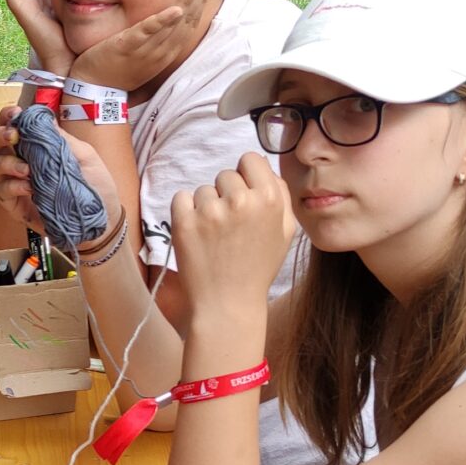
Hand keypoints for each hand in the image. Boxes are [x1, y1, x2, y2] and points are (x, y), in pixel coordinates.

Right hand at [0, 104, 122, 242]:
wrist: (101, 220)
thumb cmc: (96, 186)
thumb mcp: (84, 156)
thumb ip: (62, 139)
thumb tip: (44, 119)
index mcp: (36, 146)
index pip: (13, 126)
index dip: (7, 117)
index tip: (15, 114)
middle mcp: (21, 161)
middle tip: (13, 137)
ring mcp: (15, 184)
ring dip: (5, 162)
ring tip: (27, 169)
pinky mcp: (15, 206)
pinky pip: (2, 191)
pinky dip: (12, 186)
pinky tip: (29, 187)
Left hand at [68, 0, 209, 93]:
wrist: (95, 89)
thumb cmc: (119, 68)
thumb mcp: (145, 53)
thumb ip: (157, 37)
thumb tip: (166, 19)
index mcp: (167, 52)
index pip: (189, 24)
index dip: (200, 2)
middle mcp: (161, 52)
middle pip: (186, 21)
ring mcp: (146, 51)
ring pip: (172, 24)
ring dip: (187, 2)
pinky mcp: (127, 47)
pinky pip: (147, 32)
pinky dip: (162, 21)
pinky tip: (175, 9)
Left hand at [170, 153, 295, 314]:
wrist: (228, 304)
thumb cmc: (257, 268)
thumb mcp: (285, 232)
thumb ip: (280, 194)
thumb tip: (263, 165)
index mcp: (269, 199)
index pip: (250, 159)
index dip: (245, 176)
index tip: (242, 196)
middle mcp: (240, 200)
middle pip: (226, 175)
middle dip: (226, 195)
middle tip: (229, 226)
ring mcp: (210, 210)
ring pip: (204, 190)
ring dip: (206, 207)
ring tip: (214, 236)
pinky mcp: (184, 221)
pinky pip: (181, 198)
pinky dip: (185, 212)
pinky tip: (197, 235)